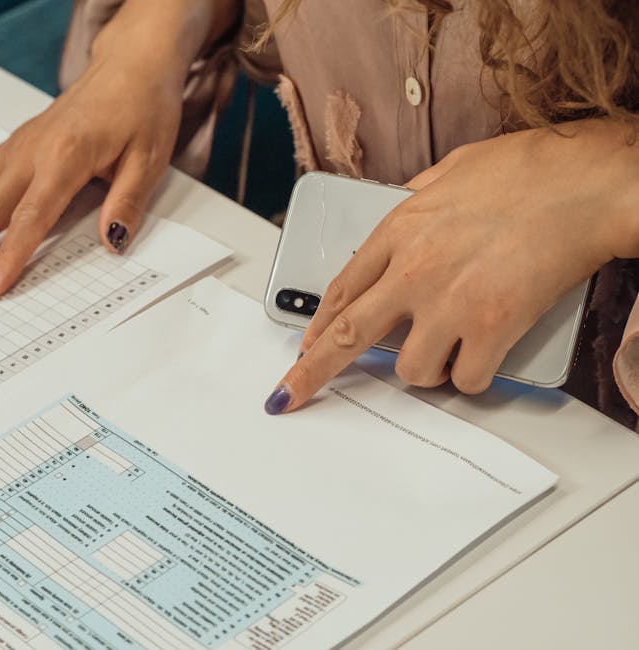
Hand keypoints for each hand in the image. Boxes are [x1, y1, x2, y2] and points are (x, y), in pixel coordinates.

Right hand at [0, 51, 183, 296]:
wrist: (130, 67)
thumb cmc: (142, 109)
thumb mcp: (149, 159)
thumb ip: (127, 202)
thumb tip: (112, 241)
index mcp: (66, 157)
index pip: (31, 217)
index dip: (9, 255)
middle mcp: (32, 151)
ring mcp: (18, 147)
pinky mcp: (13, 144)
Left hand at [264, 120, 638, 414]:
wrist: (586, 182)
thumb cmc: (529, 169)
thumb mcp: (451, 172)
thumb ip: (417, 201)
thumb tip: (403, 218)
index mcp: (399, 230)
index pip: (340, 289)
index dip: (316, 325)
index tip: (304, 347)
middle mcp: (414, 271)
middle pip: (346, 335)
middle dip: (312, 373)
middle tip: (292, 394)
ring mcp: (450, 303)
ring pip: (411, 371)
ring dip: (424, 369)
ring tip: (447, 349)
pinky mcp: (492, 327)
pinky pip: (466, 380)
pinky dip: (472, 376)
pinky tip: (483, 356)